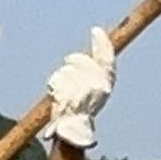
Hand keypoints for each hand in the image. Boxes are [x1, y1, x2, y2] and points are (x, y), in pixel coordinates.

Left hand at [42, 27, 116, 150]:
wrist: (74, 128)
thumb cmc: (83, 107)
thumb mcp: (95, 89)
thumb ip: (95, 70)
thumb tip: (97, 45)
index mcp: (106, 84)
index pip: (106, 58)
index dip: (102, 43)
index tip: (96, 31)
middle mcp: (97, 86)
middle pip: (80, 60)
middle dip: (72, 61)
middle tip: (69, 69)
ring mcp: (82, 90)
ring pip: (66, 70)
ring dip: (61, 78)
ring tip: (65, 93)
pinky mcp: (67, 95)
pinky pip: (56, 80)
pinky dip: (54, 86)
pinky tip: (57, 97)